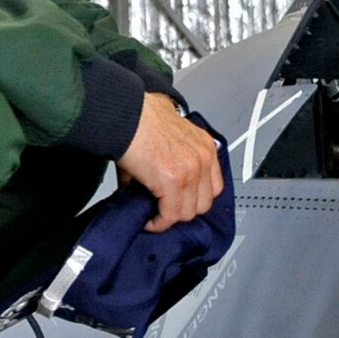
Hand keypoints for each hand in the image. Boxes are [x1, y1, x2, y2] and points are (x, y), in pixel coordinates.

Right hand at [115, 93, 224, 232]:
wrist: (125, 115)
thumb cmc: (139, 120)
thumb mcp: (167, 140)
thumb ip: (170, 165)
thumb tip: (155, 188)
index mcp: (205, 147)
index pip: (213, 186)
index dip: (194, 198)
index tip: (180, 202)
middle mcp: (203, 158)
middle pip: (204, 203)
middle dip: (183, 209)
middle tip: (165, 209)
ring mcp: (190, 171)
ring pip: (188, 212)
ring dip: (170, 217)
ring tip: (155, 213)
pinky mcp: (172, 182)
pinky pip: (170, 215)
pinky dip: (158, 222)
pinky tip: (148, 220)